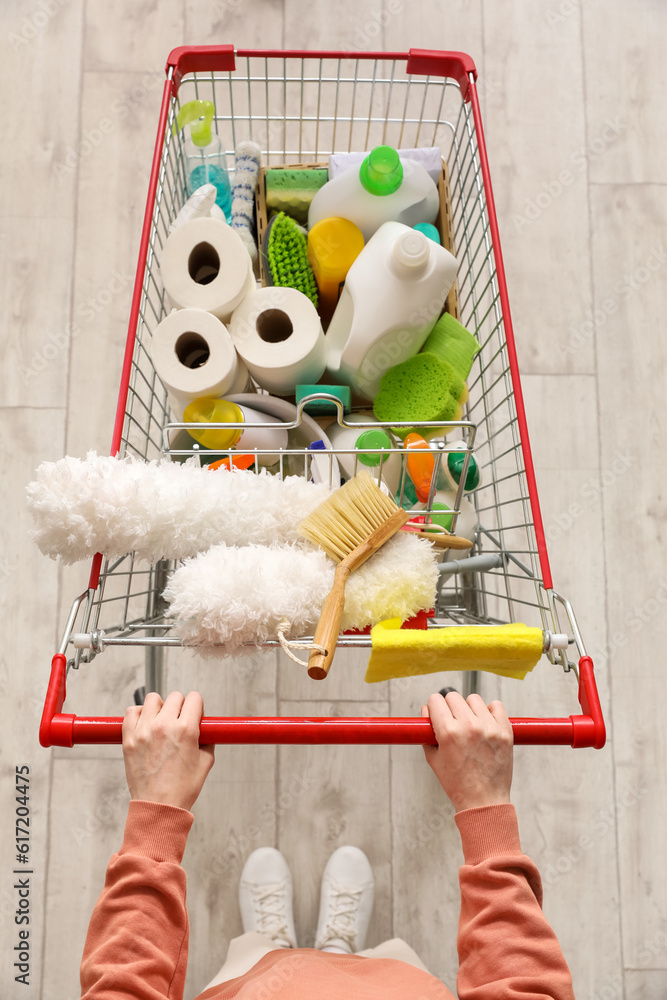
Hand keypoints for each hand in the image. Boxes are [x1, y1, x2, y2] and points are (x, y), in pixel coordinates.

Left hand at [122, 691, 214, 810]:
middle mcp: (164, 726)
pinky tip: (145, 725)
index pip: (194, 698)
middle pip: (175, 696)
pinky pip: (131, 712)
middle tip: (179, 722)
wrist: (158, 806)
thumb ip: (206, 739)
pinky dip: (139, 715)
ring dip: (159, 707)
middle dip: (180, 707)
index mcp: (186, 730)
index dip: (197, 707)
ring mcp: (144, 731)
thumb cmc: (182, 788)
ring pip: (152, 699)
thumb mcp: (206, 762)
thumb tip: (204, 726)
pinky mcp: (129, 739)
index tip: (194, 715)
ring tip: (161, 722)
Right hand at [421, 692, 512, 812]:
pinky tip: (485, 724)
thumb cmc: (458, 784)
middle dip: (449, 707)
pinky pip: (496, 705)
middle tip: (452, 722)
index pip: (435, 700)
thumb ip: (427, 732)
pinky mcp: (505, 731)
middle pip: (453, 696)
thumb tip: (427, 711)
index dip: (433, 708)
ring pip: (474, 699)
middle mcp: (469, 726)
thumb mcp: (433, 759)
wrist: (484, 802)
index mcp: (449, 732)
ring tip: (469, 725)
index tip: (436, 714)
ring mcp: (489, 728)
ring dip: (469, 709)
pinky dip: (490, 711)